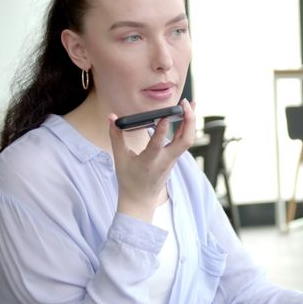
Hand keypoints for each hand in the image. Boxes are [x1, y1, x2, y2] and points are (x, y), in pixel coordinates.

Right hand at [110, 99, 196, 221]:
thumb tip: (111, 117)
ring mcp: (172, 160)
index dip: (161, 130)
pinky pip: (184, 141)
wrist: (140, 200)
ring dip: (191, 122)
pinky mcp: (175, 158)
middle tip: (185, 103)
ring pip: (187, 141)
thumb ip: (116, 136)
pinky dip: (187, 127)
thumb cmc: (129, 179)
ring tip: (191, 103)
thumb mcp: (119, 158)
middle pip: (184, 141)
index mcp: (149, 163)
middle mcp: (165, 161)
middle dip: (188, 121)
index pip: (157, 145)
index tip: (164, 116)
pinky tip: (187, 115)